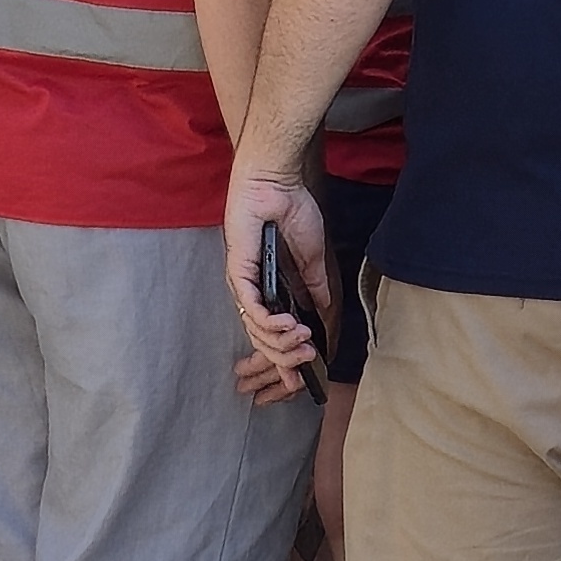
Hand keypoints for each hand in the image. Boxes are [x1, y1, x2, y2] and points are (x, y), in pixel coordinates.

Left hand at [221, 175, 335, 402]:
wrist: (277, 182)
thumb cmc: (292, 210)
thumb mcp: (311, 257)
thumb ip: (315, 286)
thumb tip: (322, 310)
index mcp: (267, 291)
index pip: (269, 337)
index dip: (283, 361)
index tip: (301, 378)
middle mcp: (251, 292)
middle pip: (261, 342)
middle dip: (285, 359)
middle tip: (308, 359)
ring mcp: (243, 284)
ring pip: (256, 331)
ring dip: (282, 342)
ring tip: (304, 341)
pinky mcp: (239, 272)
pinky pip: (251, 310)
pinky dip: (271, 323)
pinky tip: (290, 326)